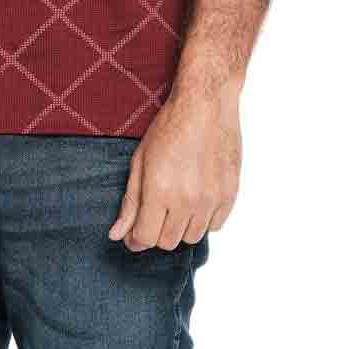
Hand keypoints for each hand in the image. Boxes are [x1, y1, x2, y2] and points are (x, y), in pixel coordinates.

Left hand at [108, 87, 241, 250]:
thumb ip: (130, 202)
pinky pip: (215, 226)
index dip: (135, 239)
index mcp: (159, 192)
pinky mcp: (230, 195)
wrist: (205, 105)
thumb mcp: (140, 161)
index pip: (145, 238)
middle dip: (156, 231)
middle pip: (168, 242)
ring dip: (180, 227)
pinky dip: (203, 219)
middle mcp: (187, 201)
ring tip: (176, 202)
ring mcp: (211, 200)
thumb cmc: (169, 127)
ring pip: (192, 238)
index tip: (133, 232)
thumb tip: (118, 234)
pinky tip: (196, 198)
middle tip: (154, 211)